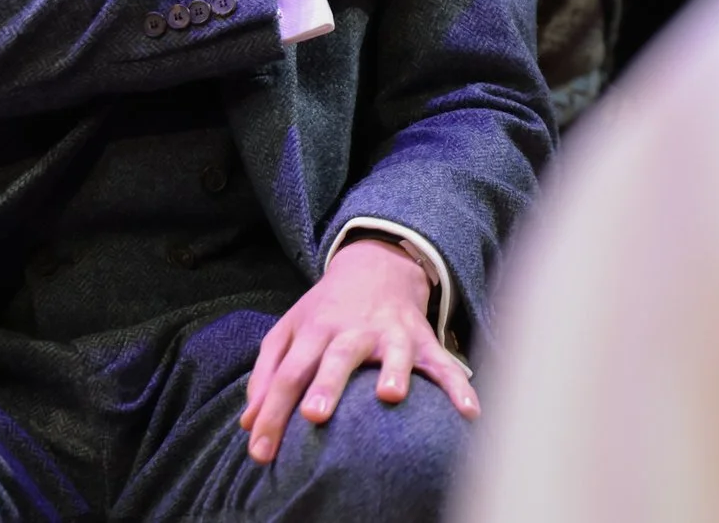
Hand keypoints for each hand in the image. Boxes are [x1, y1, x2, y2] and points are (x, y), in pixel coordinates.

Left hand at [240, 238, 478, 462]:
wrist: (376, 266)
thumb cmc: (325, 310)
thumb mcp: (289, 331)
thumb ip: (267, 375)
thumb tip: (248, 423)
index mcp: (315, 330)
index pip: (289, 373)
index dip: (273, 412)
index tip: (260, 453)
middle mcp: (351, 330)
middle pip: (336, 357)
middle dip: (327, 385)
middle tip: (315, 415)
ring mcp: (390, 334)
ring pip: (392, 353)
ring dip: (392, 372)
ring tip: (390, 396)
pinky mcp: (422, 340)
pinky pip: (443, 364)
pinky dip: (458, 386)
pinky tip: (469, 411)